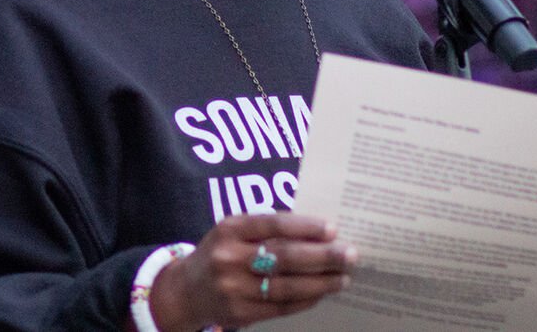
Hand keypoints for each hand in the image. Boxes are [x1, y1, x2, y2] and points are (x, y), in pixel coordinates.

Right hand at [146, 213, 355, 331]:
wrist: (186, 290)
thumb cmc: (221, 253)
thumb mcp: (234, 232)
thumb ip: (267, 231)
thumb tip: (317, 234)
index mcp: (230, 229)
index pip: (273, 224)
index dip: (305, 227)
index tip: (333, 229)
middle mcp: (230, 257)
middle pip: (285, 257)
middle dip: (322, 257)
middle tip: (350, 255)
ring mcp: (234, 288)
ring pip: (287, 286)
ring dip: (321, 283)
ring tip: (343, 278)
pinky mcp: (241, 312)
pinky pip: (281, 307)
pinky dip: (306, 300)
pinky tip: (322, 293)